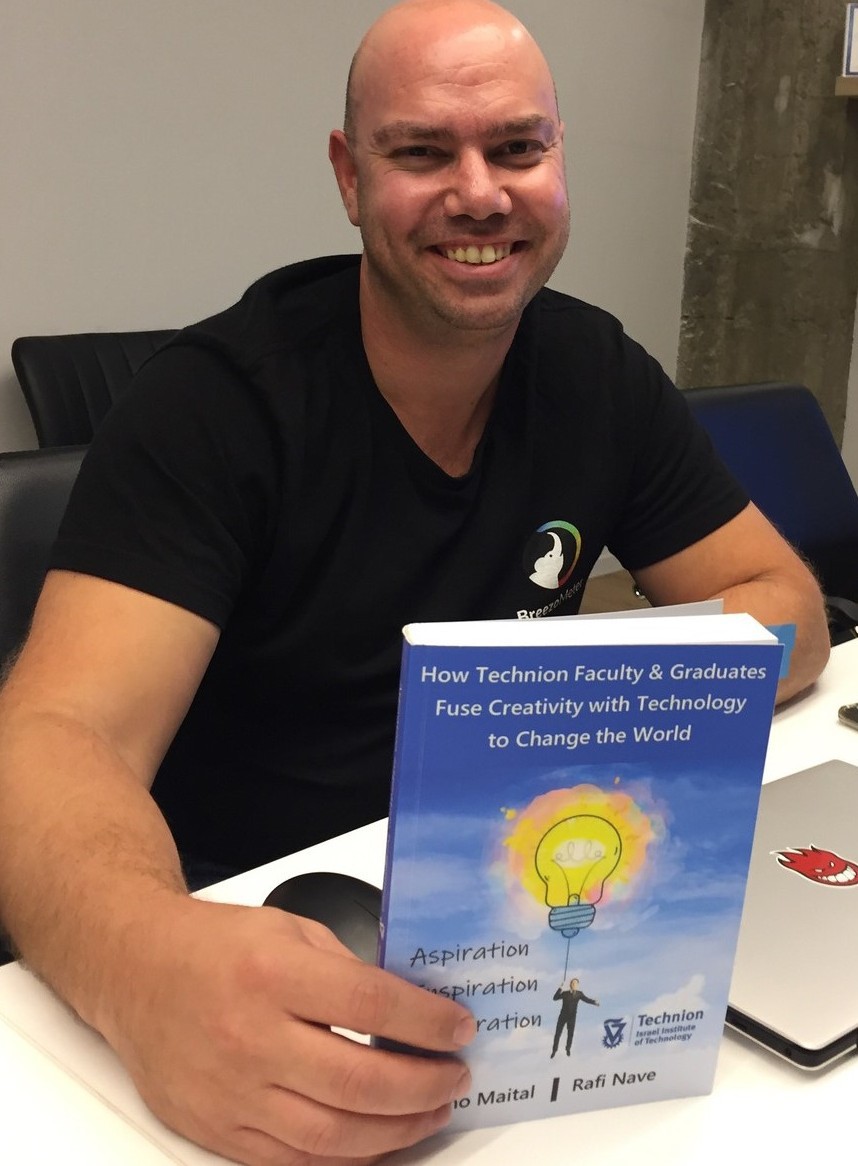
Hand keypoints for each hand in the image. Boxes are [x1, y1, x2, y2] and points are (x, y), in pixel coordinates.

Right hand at [98, 897, 474, 1164]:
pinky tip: (378, 1140)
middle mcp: (251, 1037)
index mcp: (272, 973)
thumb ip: (346, 968)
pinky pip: (294, 1161)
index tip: (458, 1027)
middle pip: (358, 1081)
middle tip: (454, 1076)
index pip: (371, 1004)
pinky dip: (346, 1157)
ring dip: (396, 1131)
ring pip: (332, 1135)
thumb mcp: (288, 929)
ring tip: (430, 1111)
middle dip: (422, 1084)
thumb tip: (409, 1008)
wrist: (135, 973)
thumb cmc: (212, 945)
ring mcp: (233, 1092)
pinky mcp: (218, 1129)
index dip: (426, 1021)